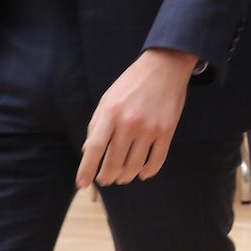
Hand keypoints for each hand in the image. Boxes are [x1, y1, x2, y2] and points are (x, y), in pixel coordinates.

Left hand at [76, 48, 194, 188]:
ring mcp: (150, 128)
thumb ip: (96, 124)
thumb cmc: (131, 83)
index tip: (83, 184)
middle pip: (115, 161)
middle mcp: (129, 123)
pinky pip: (157, 159)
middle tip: (106, 180)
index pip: (95, 148)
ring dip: (126, 176)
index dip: (87, 169)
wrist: (165, 67)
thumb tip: (88, 151)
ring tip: (122, 177)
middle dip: (107, 176)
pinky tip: (142, 173)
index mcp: (110, 113)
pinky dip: (148, 171)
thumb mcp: (107, 99)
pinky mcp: (167, 130)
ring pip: (135, 165)